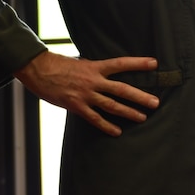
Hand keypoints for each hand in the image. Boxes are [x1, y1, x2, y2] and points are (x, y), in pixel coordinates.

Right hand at [16, 52, 159, 136]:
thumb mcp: (80, 63)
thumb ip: (94, 70)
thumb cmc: (58, 64)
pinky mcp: (76, 106)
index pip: (121, 64)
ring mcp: (85, 94)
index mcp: (95, 66)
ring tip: (142, 117)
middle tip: (155, 102)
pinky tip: (117, 132)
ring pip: (112, 105)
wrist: (38, 70)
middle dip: (140, 96)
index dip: (138, 63)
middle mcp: (93, 80)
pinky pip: (95, 118)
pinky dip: (106, 126)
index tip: (154, 64)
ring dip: (128, 112)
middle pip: (122, 89)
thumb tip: (106, 73)